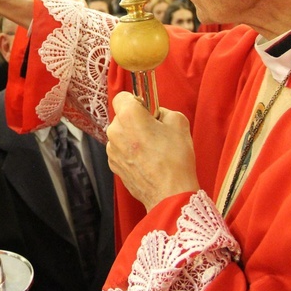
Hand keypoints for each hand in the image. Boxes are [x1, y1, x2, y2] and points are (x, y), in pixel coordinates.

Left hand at [106, 91, 198, 210]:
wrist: (170, 194)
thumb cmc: (175, 159)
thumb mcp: (179, 123)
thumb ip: (164, 111)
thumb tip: (157, 114)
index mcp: (129, 116)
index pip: (122, 97)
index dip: (136, 101)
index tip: (147, 110)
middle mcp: (115, 130)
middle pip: (122, 117)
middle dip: (136, 121)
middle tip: (155, 132)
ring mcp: (111, 149)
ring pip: (121, 135)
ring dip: (132, 138)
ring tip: (153, 151)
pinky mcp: (113, 165)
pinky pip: (121, 151)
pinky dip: (131, 153)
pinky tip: (147, 162)